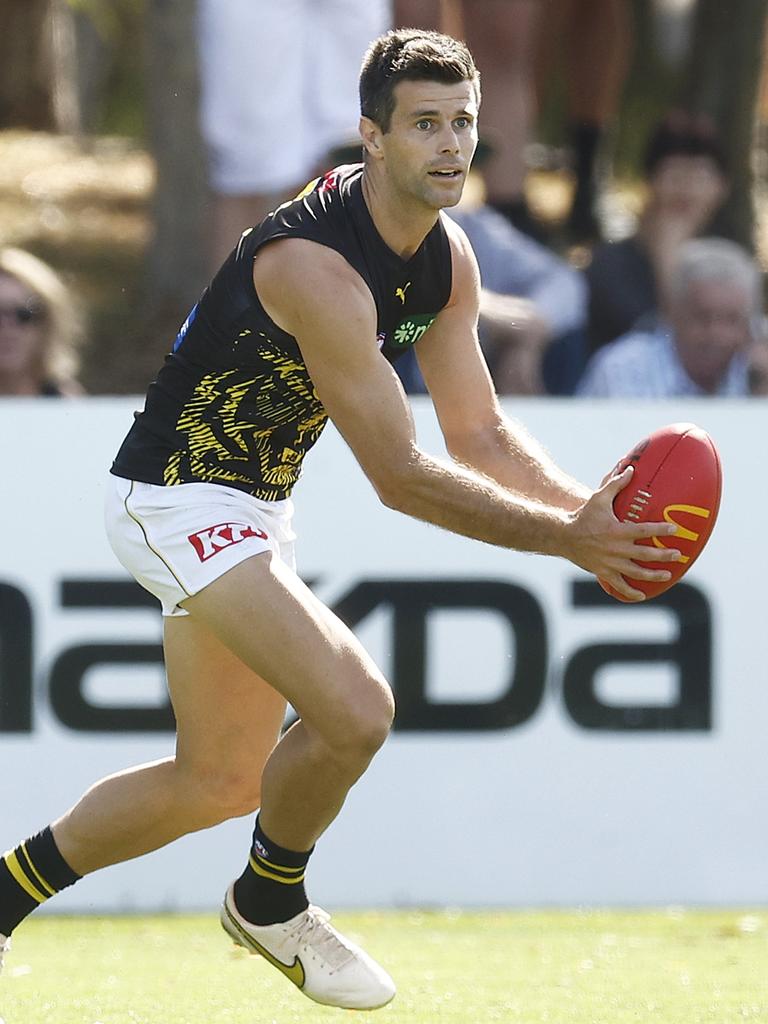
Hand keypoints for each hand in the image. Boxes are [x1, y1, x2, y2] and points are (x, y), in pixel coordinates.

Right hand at [562, 467, 681, 600]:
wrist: (563, 536)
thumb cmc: (584, 516)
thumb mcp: (599, 498)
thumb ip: (616, 484)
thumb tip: (631, 468)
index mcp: (617, 530)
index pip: (644, 530)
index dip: (660, 529)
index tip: (674, 529)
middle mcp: (616, 548)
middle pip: (645, 554)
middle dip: (663, 555)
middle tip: (679, 555)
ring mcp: (610, 562)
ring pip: (636, 572)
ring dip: (653, 575)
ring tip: (667, 574)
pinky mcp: (603, 572)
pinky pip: (619, 585)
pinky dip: (631, 592)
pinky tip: (642, 595)